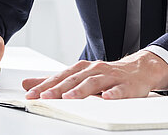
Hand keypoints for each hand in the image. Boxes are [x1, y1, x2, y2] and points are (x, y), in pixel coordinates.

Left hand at [22, 50, 167, 99]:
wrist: (138, 69)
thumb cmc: (107, 74)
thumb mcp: (79, 75)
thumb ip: (54, 81)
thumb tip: (28, 84)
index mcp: (82, 69)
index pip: (60, 77)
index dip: (45, 85)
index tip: (31, 94)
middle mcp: (94, 70)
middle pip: (74, 79)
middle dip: (58, 88)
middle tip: (44, 96)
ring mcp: (110, 77)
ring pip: (94, 83)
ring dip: (81, 90)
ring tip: (69, 97)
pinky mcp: (126, 85)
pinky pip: (119, 90)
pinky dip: (112, 93)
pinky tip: (106, 97)